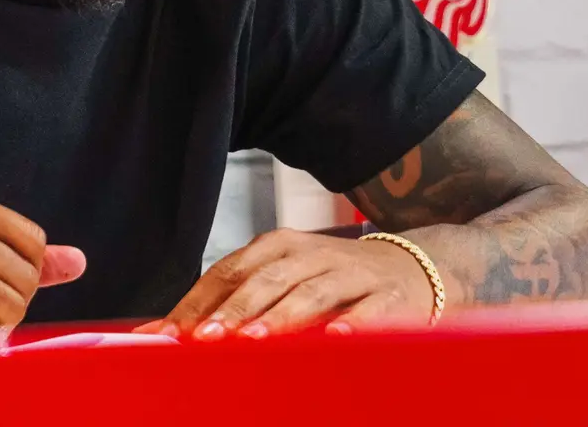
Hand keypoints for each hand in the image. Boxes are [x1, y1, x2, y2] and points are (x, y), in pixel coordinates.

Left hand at [138, 229, 433, 339]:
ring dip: (282, 316)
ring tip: (257, 339)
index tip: (174, 332)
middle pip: (266, 280)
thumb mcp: (285, 281)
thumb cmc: (333, 280)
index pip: (229, 272)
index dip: (201, 302)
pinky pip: (369, 309)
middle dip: (235, 310)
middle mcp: (311, 254)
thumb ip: (236, 302)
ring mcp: (351, 272)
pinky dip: (353, 324)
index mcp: (278, 247)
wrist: (414, 268)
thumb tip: (173, 331)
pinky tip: (336, 338)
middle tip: (208, 337)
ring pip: (312, 292)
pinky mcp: (389, 294)